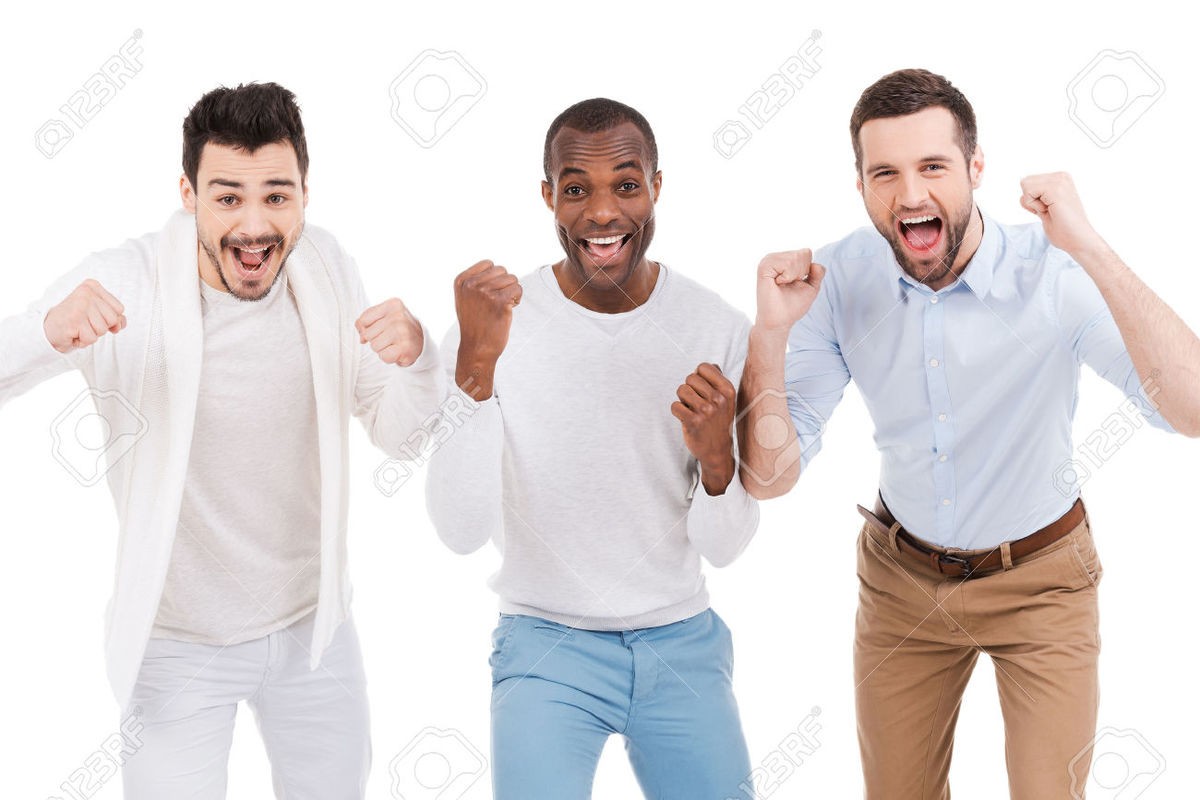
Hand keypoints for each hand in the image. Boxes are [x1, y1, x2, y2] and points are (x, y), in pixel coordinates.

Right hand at [43, 279, 126, 352]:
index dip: (109, 319)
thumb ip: (114, 316)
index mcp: (92, 286)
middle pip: (112, 319)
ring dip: (91, 334)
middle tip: (83, 322)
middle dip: (100, 327)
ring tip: (78, 327)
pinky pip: (91, 339)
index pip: (119, 308)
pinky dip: (83, 341)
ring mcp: (80, 306)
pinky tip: (72, 333)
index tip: (91, 315)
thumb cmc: (75, 320)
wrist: (47, 329)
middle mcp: (86, 293)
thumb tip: (121, 324)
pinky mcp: (74, 320)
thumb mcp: (97, 313)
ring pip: (102, 330)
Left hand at [356, 298, 423, 366]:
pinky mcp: (405, 347)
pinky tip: (398, 351)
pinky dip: (389, 357)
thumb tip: (362, 338)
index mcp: (392, 304)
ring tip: (395, 344)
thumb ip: (365, 321)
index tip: (382, 328)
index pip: (363, 321)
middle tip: (391, 337)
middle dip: (377, 339)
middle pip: (368, 334)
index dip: (368, 328)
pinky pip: (383, 356)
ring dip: (383, 349)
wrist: (423, 341)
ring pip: (374, 346)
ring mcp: (402, 331)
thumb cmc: (399, 328)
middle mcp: (398, 316)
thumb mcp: (382, 317)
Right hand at [453, 260, 521, 397]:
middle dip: (504, 284)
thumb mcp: (465, 298)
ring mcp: (485, 293)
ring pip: (512, 278)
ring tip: (502, 306)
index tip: (489, 294)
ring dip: (512, 292)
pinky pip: (518, 289)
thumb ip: (475, 281)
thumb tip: (495, 267)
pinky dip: (518, 298)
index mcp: (461, 281)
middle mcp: (471, 285)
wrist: (477, 349)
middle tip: (497, 302)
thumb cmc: (475, 324)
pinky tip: (509, 309)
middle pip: (502, 270)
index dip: (494, 277)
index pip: (489, 264)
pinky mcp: (500, 302)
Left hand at [671, 363, 736, 494]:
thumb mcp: (726, 400)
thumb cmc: (718, 422)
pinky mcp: (693, 422)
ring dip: (682, 400)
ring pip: (681, 390)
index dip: (698, 376)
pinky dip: (677, 411)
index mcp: (728, 390)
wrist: (717, 450)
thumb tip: (709, 366)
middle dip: (689, 388)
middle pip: (690, 378)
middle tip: (695, 402)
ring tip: (691, 410)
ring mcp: (706, 411)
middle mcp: (719, 399)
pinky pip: (675, 406)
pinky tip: (686, 418)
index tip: (701, 388)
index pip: (703, 367)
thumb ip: (718, 381)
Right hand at [755, 250, 825, 332]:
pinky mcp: (763, 267)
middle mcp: (774, 258)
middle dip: (801, 272)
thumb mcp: (811, 288)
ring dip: (794, 275)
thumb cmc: (792, 306)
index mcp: (783, 260)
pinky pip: (786, 264)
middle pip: (802, 253)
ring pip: (795, 257)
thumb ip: (818, 274)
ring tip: (782, 284)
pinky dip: (787, 276)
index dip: (806, 270)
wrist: (779, 321)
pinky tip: (778, 283)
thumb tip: (816, 264)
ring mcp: (767, 261)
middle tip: (787, 285)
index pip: (806, 252)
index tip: (795, 283)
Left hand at [1019, 172, 1106, 258]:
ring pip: (1025, 185)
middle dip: (1031, 200)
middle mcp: (1061, 176)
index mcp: (1060, 179)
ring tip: (1051, 211)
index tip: (1049, 209)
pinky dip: (1034, 206)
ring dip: (1033, 203)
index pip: (1028, 183)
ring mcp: (1060, 180)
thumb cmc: (1063, 229)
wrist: (1079, 240)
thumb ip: (1034, 200)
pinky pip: (1028, 193)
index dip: (1032, 200)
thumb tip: (1022, 195)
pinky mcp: (1056, 188)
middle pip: (1025, 182)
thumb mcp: (1044, 210)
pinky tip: (1050, 211)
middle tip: (1049, 211)